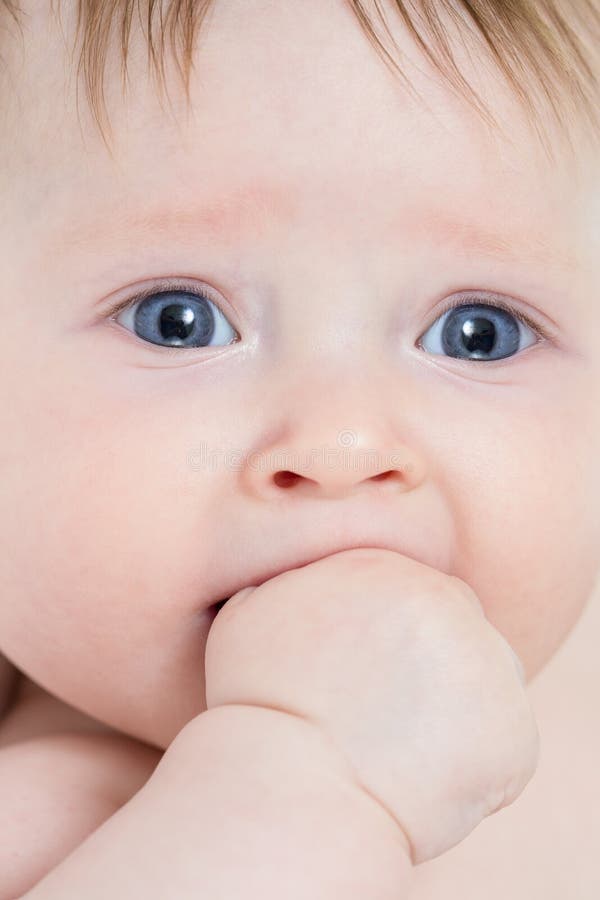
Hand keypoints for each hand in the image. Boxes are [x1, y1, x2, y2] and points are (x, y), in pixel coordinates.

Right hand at [205, 548, 538, 863]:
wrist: (287, 790)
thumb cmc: (257, 708)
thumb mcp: (249, 616)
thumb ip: (294, 583)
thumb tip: (302, 578)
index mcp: (384, 566)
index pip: (414, 595)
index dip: (394, 645)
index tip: (366, 685)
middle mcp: (445, 599)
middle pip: (458, 630)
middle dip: (433, 671)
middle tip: (387, 720)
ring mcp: (487, 661)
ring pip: (487, 683)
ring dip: (457, 713)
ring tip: (400, 753)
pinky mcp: (513, 728)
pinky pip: (504, 744)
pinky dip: (477, 769)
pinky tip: (424, 786)